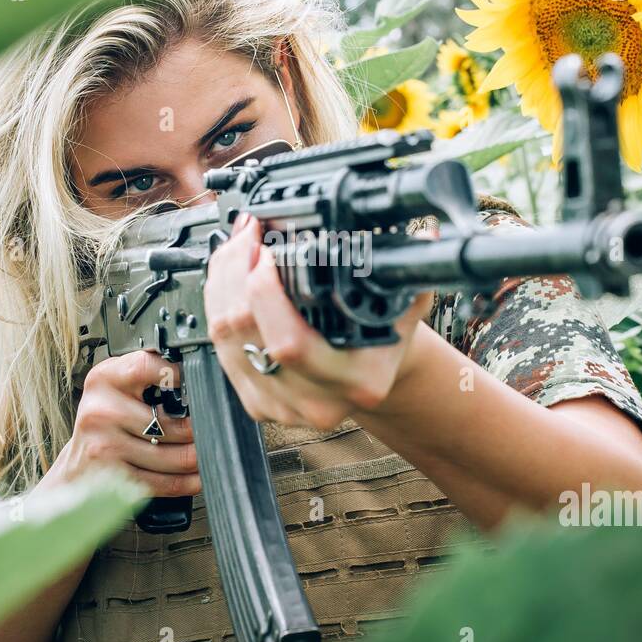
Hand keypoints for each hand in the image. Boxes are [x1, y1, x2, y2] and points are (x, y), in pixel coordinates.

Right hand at [44, 350, 198, 495]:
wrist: (75, 469)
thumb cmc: (104, 425)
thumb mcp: (117, 390)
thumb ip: (148, 376)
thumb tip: (198, 378)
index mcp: (103, 379)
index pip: (146, 366)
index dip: (178, 375)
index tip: (197, 384)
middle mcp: (100, 411)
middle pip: (170, 423)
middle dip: (200, 431)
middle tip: (214, 430)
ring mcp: (104, 447)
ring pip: (172, 456)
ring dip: (197, 458)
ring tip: (208, 453)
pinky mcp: (113, 479)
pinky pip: (164, 483)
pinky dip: (187, 482)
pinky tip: (196, 477)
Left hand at [203, 212, 432, 430]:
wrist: (370, 376)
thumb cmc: (383, 340)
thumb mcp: (404, 308)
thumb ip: (407, 275)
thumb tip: (424, 238)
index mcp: (355, 382)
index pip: (290, 343)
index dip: (266, 292)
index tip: (268, 249)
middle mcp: (316, 402)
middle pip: (246, 334)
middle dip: (237, 272)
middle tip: (248, 233)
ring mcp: (281, 408)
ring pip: (225, 337)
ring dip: (222, 281)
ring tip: (237, 244)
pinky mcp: (256, 404)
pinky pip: (218, 348)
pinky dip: (217, 303)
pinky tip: (228, 275)